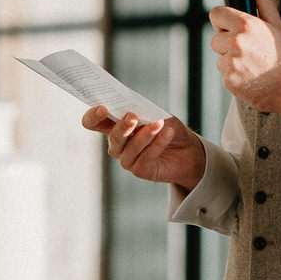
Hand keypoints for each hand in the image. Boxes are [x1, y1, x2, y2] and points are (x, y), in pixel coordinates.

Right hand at [81, 108, 206, 190]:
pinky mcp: (140, 170)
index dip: (93, 116)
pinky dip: (157, 143)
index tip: (103, 109)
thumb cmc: (167, 127)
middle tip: (132, 116)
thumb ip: (141, 111)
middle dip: (122, 126)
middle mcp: (117, 144)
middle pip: (113, 136)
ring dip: (145, 135)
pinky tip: (168, 133)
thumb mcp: (155, 113)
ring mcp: (127, 159)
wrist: (188, 149)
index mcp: (114, 126)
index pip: (92, 122)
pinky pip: (145, 157)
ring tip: (160, 123)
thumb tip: (131, 110)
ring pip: (130, 148)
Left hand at [209, 0, 280, 115]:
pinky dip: (235, 78)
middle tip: (247, 52)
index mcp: (246, 25)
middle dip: (226, 45)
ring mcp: (231, 62)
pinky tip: (251, 77)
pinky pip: (225, 76)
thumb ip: (264, 4)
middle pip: (215, 40)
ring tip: (252, 66)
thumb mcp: (278, 26)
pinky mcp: (230, 80)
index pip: (216, 15)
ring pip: (220, 59)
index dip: (221, 22)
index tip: (228, 28)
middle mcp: (235, 42)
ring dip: (231, 63)